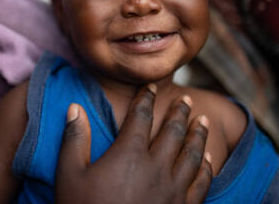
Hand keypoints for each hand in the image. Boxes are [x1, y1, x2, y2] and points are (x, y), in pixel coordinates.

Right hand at [55, 84, 211, 203]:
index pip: (141, 117)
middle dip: (180, 112)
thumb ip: (74, 138)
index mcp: (128, 154)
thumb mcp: (69, 173)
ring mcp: (172, 190)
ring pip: (193, 154)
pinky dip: (207, 168)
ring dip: (199, 134)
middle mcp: (156, 168)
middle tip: (185, 100)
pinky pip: (201, 184)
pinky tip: (209, 160)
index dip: (146, 98)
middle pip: (173, 131)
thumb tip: (74, 108)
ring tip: (203, 120)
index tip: (150, 87)